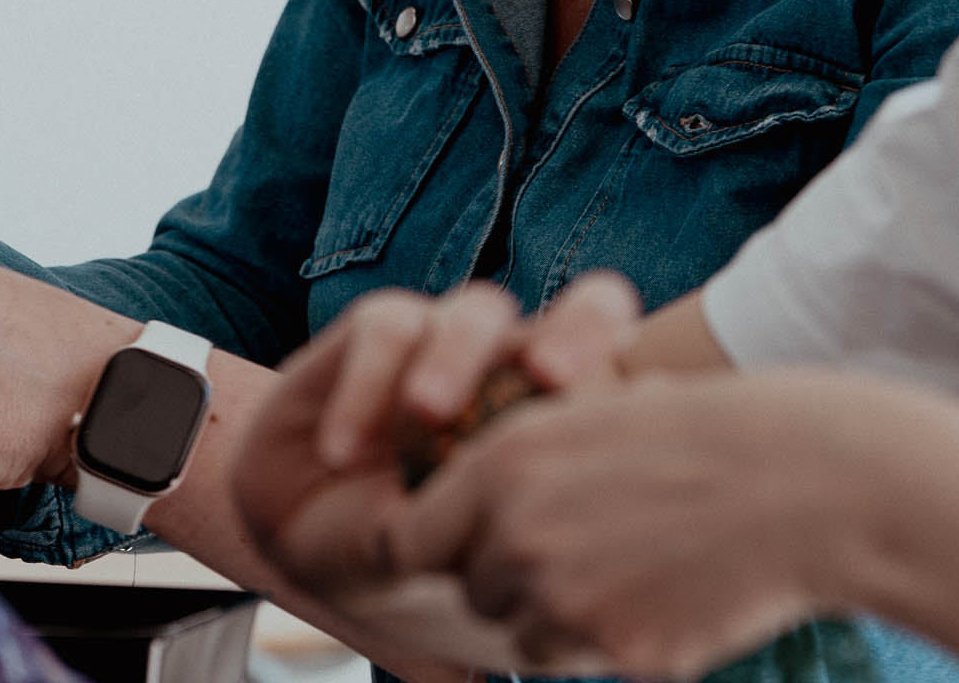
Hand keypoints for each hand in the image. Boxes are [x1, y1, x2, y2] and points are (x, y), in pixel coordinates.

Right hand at [232, 276, 638, 675]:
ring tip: (429, 413)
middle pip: (585, 312)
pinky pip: (387, 330)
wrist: (311, 544)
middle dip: (582, 331)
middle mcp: (524, 373)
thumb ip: (543, 597)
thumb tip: (625, 656)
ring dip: (458, 357)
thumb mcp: (487, 597)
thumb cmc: (420, 575)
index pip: (637, 385)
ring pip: (482, 311)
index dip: (646, 395)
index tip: (636, 425)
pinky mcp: (379, 332)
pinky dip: (368, 388)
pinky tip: (343, 450)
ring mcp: (453, 345)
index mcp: (571, 430)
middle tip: (555, 377)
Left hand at [392, 368, 876, 678]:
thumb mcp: (584, 415)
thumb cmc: (694, 434)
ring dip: (554, 611)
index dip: (431, 544)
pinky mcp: (618, 654)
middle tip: (570, 542)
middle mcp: (518, 538)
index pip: (409, 539)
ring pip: (523, 632)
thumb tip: (469, 500)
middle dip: (503, 575)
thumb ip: (515, 461)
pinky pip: (584, 658)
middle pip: (470, 589)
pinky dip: (607, 638)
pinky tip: (657, 591)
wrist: (795, 484)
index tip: (450, 544)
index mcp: (501, 466)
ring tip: (621, 561)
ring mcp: (567, 603)